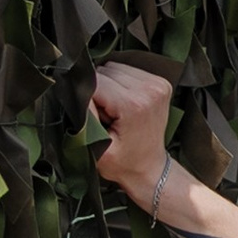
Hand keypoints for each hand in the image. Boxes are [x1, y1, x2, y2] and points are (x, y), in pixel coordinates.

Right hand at [89, 59, 171, 199]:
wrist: (150, 169)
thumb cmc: (123, 164)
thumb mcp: (96, 148)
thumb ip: (86, 117)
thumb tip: (76, 88)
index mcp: (134, 105)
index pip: (95, 82)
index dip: (87, 96)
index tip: (94, 115)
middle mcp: (149, 90)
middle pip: (105, 71)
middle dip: (99, 90)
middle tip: (106, 115)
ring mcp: (157, 85)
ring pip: (115, 67)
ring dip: (109, 84)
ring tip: (115, 109)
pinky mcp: (160, 83)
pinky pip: (127, 70)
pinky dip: (121, 83)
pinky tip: (124, 102)